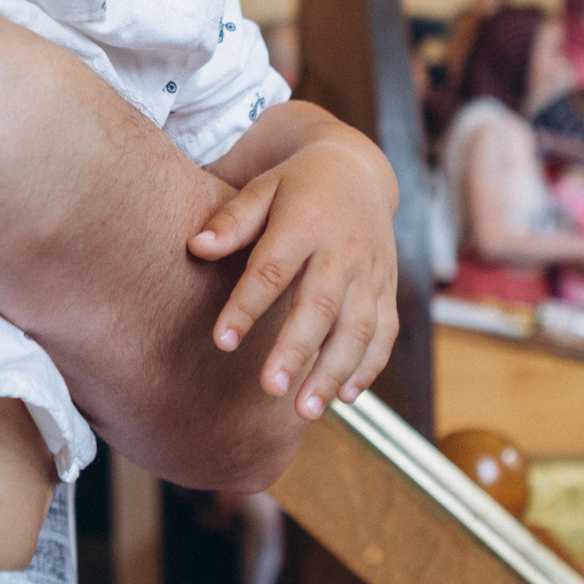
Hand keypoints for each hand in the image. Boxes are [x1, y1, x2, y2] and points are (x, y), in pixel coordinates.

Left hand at [189, 139, 399, 419]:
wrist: (358, 172)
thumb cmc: (295, 188)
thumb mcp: (262, 190)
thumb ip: (231, 221)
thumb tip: (195, 247)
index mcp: (306, 222)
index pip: (273, 269)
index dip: (247, 306)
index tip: (222, 341)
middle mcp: (344, 250)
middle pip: (320, 305)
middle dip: (297, 350)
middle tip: (270, 388)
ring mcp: (371, 272)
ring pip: (358, 328)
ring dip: (334, 371)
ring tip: (305, 411)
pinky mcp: (388, 290)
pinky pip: (385, 333)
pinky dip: (368, 367)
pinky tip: (344, 397)